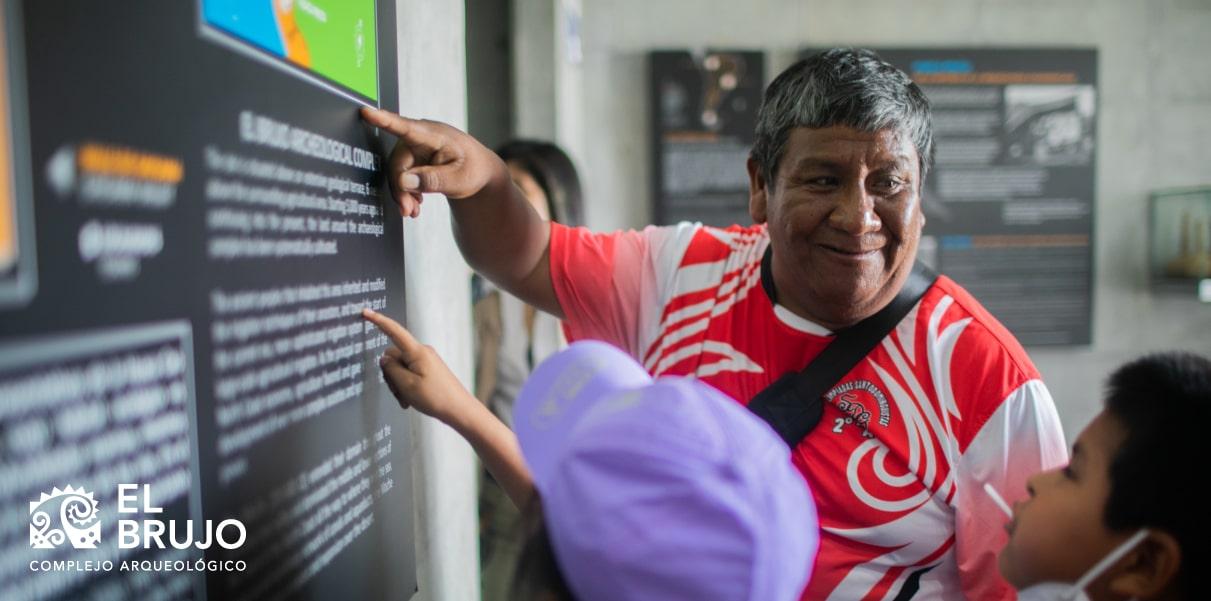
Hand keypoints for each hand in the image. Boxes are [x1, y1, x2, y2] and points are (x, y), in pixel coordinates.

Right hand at [360, 107, 504, 218]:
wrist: (480, 171)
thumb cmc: (474, 169)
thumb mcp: (459, 179)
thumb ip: (432, 179)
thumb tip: (403, 181)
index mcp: (434, 135)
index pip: (405, 127)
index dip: (384, 120)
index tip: (366, 112)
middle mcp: (420, 137)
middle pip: (398, 162)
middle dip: (400, 189)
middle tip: (408, 211)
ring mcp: (415, 147)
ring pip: (397, 172)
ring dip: (403, 193)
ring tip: (413, 211)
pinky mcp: (413, 158)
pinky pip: (401, 175)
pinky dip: (406, 191)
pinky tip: (415, 204)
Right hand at [362, 308, 476, 422]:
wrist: (459, 410)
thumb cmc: (436, 398)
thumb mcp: (406, 385)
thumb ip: (391, 370)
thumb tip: (384, 360)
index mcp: (417, 352)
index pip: (394, 331)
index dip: (378, 321)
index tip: (366, 312)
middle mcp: (422, 352)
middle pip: (393, 357)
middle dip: (391, 375)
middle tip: (400, 393)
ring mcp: (426, 361)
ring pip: (400, 368)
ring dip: (399, 384)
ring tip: (408, 399)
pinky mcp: (428, 369)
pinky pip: (409, 374)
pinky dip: (406, 386)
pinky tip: (412, 399)